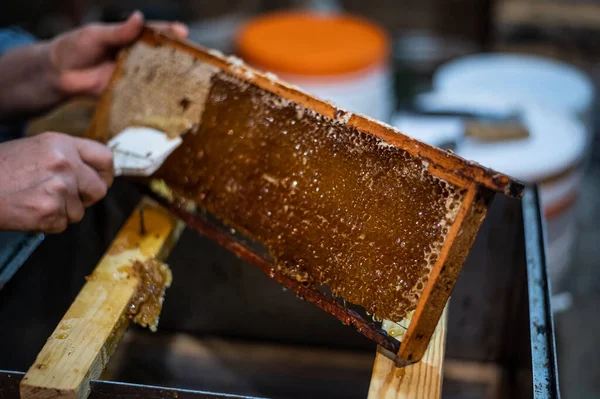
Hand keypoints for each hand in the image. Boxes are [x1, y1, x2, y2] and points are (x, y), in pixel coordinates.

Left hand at [0, 12, 187, 118]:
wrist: (58, 75)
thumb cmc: (74, 48)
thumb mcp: (96, 35)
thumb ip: (118, 31)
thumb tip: (138, 19)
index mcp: (131, 38)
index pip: (155, 34)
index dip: (170, 33)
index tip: (183, 32)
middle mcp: (137, 57)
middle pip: (163, 57)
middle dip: (181, 58)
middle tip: (199, 60)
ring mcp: (134, 76)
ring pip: (158, 77)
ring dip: (174, 80)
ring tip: (193, 82)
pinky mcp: (129, 93)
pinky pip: (145, 95)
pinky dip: (158, 98)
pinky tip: (172, 102)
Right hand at [0, 132, 113, 232]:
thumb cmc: (0, 170)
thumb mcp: (35, 149)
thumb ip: (67, 158)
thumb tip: (96, 174)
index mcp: (62, 143)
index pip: (105, 158)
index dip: (105, 174)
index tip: (99, 182)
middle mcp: (64, 162)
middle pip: (99, 189)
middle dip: (85, 199)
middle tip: (61, 197)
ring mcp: (58, 186)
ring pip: (79, 211)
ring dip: (61, 212)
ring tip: (34, 200)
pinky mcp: (49, 210)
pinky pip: (62, 225)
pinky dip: (46, 224)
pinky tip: (27, 210)